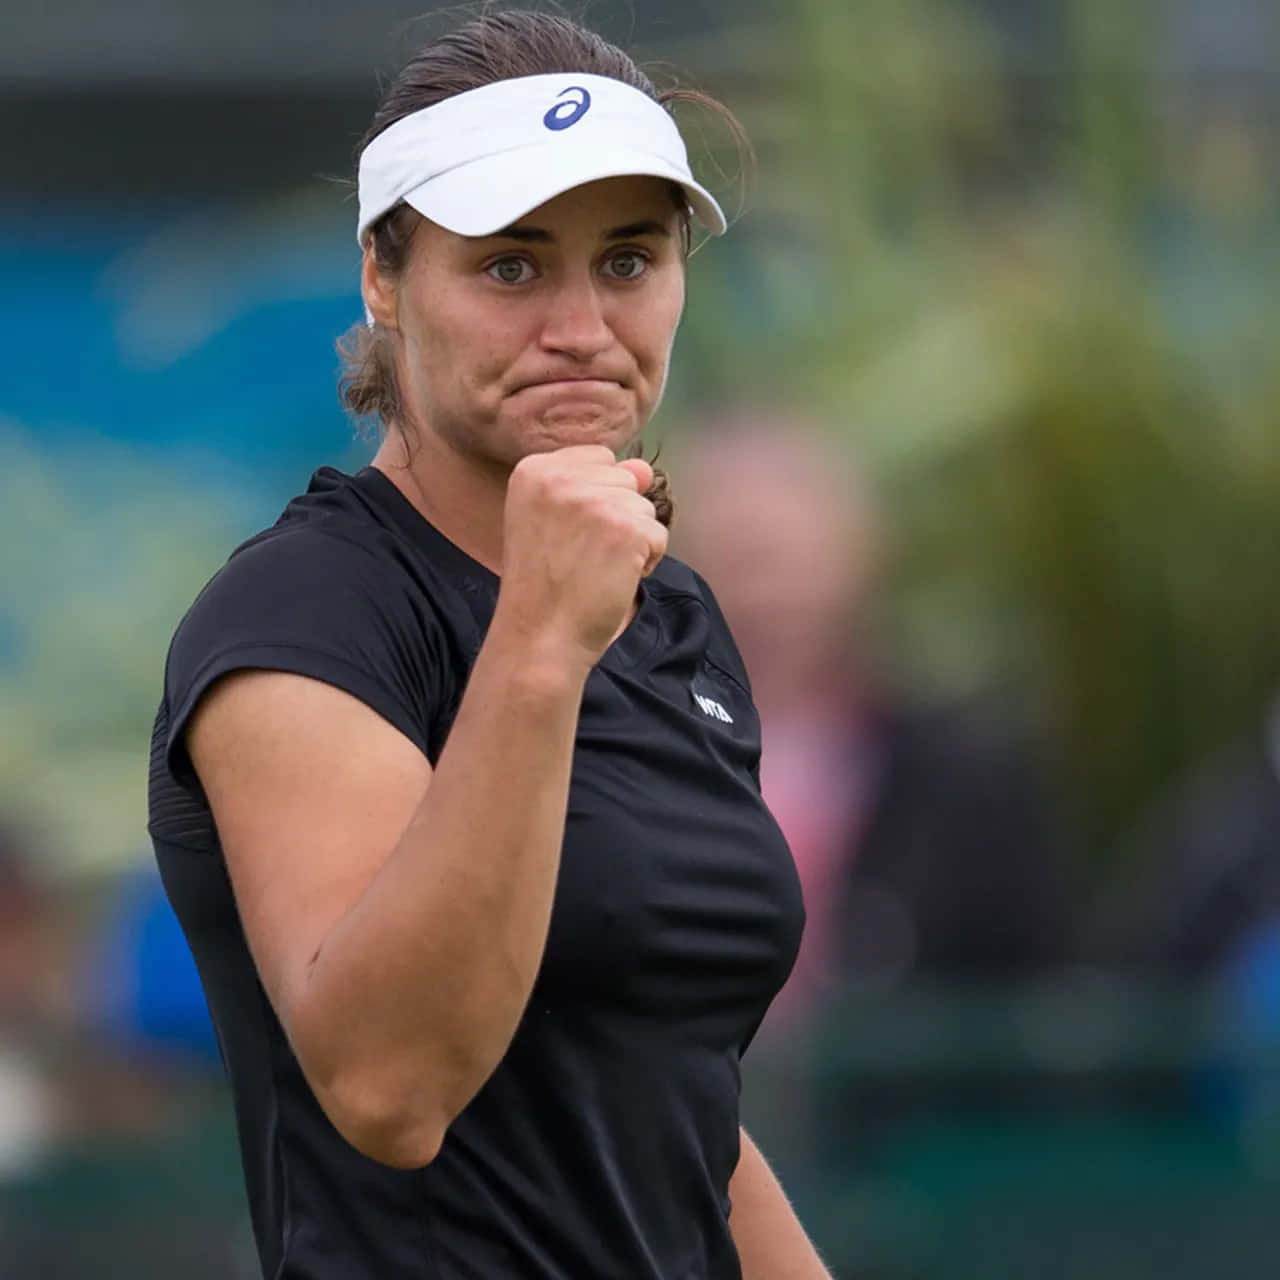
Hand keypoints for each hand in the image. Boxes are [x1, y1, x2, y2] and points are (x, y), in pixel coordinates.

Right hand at [494, 446, 667, 670]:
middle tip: (581, 555)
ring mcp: (596, 501)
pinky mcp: (627, 528)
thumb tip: (644, 469)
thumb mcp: (548, 521)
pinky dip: (646, 561)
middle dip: (615, 516)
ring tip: (595, 568)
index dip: (595, 498)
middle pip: (624, 478)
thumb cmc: (543, 586)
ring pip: (643, 506)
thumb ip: (592, 485)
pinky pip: (658, 534)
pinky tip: (613, 579)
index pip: (598, 458)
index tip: (568, 534)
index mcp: (533, 470)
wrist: (539, 636)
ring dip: (632, 540)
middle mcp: (562, 477)